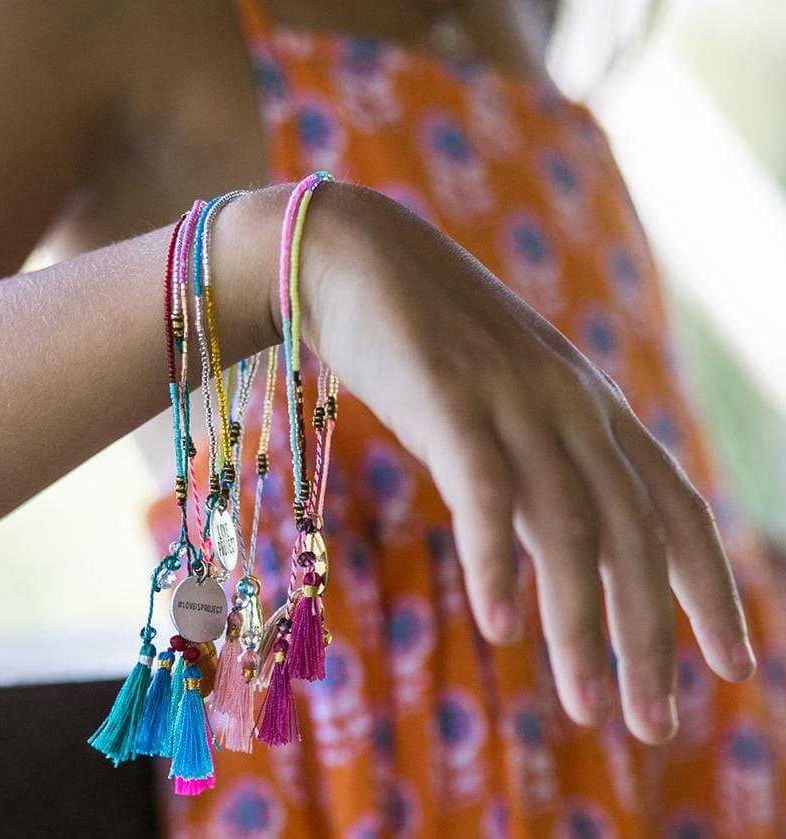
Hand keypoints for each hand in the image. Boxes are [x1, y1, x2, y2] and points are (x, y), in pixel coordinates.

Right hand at [294, 181, 755, 744]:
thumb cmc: (430, 340)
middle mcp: (569, 404)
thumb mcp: (504, 406)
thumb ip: (536, 467)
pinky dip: (495, 562)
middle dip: (652, 636)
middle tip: (654, 724)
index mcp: (589, 407)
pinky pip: (485, 491)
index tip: (731, 665)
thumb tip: (558, 555)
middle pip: (634, 535)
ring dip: (581, 626)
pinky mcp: (448, 396)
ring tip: (591, 709)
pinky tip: (501, 626)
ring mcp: (511, 398)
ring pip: (568, 526)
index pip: (676, 507)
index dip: (711, 589)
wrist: (360, 256)